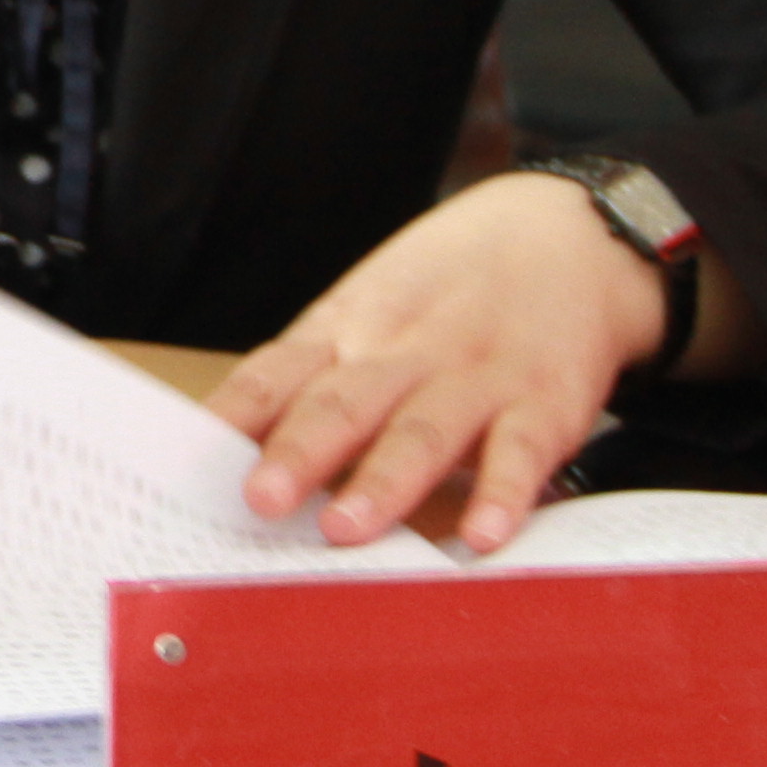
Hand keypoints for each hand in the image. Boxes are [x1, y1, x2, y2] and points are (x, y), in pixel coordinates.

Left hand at [205, 171, 686, 551]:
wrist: (566, 232)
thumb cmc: (445, 289)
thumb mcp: (369, 309)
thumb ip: (310, 377)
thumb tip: (226, 450)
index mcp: (350, 329)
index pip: (281, 372)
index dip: (239, 415)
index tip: (199, 460)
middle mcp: (406, 352)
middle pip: (345, 403)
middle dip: (302, 452)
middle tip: (262, 500)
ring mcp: (477, 376)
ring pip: (425, 430)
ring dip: (385, 481)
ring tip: (347, 529)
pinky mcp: (545, 402)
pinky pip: (523, 451)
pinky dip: (503, 493)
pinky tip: (484, 534)